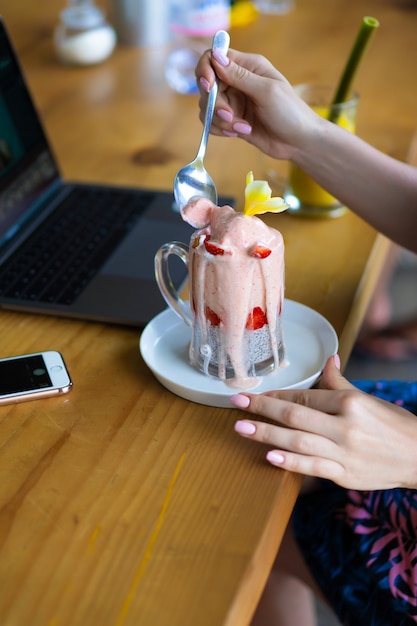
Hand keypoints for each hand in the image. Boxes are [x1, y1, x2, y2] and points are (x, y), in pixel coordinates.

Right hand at [195, 47, 318, 160]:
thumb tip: (215, 56)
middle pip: (208, 86)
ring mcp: (234, 102)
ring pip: (209, 107)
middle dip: (215, 104)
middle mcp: (238, 82)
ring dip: (220, 120)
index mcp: (248, 66)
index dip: (206, 70)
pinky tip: (239, 133)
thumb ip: (239, 76)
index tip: (208, 86)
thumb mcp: (266, 91)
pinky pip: (213, 122)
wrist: (298, 142)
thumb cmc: (290, 112)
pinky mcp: (233, 120)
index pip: (214, 58)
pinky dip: (221, 129)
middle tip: (230, 116)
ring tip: (242, 128)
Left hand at [231, 356, 416, 489]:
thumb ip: (341, 382)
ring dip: (266, 434)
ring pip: (298, 441)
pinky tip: (269, 457)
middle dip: (263, 408)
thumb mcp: (368, 399)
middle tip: (236, 403)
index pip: (306, 396)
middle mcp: (345, 426)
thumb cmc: (394, 426)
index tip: (256, 393)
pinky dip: (290, 463)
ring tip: (241, 429)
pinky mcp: (344, 475)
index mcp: (350, 403)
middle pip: (296, 414)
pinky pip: (313, 467)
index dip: (278, 394)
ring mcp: (344, 452)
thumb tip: (328, 359)